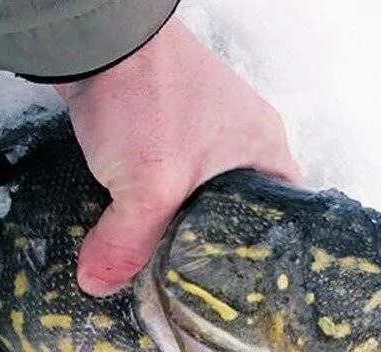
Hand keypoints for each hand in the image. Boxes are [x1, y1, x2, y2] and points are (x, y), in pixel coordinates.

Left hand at [54, 18, 300, 295]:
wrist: (96, 36)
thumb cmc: (148, 98)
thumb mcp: (147, 186)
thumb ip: (127, 245)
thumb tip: (99, 286)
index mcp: (264, 147)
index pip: (284, 212)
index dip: (269, 249)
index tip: (249, 281)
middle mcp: (241, 136)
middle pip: (240, 205)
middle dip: (218, 240)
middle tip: (205, 279)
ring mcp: (203, 125)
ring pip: (201, 189)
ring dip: (183, 218)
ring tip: (171, 257)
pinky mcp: (165, 119)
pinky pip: (169, 171)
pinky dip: (156, 195)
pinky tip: (140, 220)